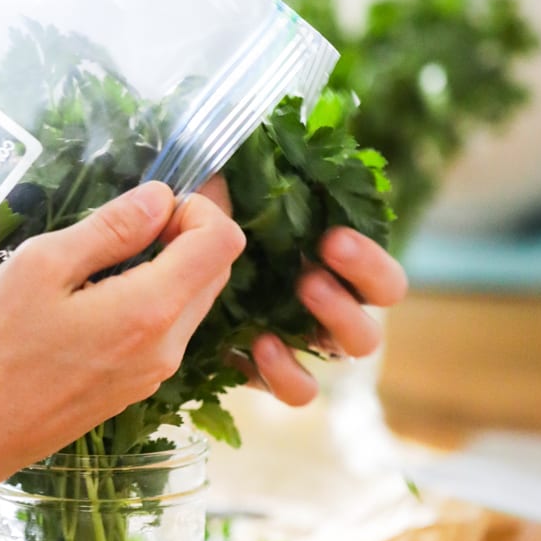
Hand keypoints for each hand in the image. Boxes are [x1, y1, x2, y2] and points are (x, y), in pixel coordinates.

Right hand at [0, 182, 244, 487]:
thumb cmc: (0, 344)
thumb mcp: (43, 265)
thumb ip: (111, 228)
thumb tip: (160, 197)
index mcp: (151, 309)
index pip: (223, 241)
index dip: (198, 206)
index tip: (150, 205)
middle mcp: (168, 345)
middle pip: (216, 269)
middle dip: (186, 232)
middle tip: (127, 224)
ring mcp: (157, 371)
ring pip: (194, 299)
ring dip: (169, 266)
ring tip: (104, 261)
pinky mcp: (140, 385)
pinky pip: (170, 328)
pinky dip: (153, 297)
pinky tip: (98, 297)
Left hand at [200, 173, 407, 407]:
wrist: (158, 288)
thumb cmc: (204, 232)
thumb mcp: (226, 200)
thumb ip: (247, 179)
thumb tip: (257, 151)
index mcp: (331, 258)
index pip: (379, 267)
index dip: (370, 257)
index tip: (333, 236)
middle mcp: (332, 298)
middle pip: (382, 301)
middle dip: (364, 276)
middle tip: (322, 257)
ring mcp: (306, 338)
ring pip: (354, 347)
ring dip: (338, 319)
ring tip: (302, 292)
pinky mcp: (270, 372)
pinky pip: (299, 389)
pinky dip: (287, 372)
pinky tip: (258, 345)